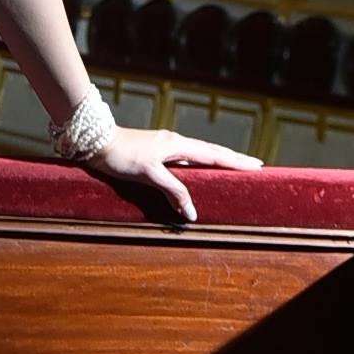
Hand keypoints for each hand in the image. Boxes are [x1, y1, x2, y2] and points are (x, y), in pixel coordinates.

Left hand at [92, 123, 264, 225]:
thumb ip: (173, 191)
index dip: (235, 162)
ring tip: (234, 167)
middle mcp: (175, 143)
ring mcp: (166, 146)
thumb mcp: (149, 174)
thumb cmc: (121, 156)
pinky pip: (187, 157)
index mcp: (178, 145)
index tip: (256, 166)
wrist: (96, 141)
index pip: (214, 155)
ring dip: (218, 160)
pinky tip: (200, 168)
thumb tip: (192, 212)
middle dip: (233, 159)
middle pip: (211, 152)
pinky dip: (200, 163)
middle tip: (254, 165)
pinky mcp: (157, 151)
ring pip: (199, 153)